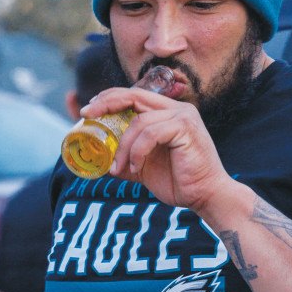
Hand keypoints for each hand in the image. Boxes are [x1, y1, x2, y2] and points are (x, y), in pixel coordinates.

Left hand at [81, 88, 231, 211]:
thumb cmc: (178, 182)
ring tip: (117, 168)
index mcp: (166, 113)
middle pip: (133, 95)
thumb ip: (124, 158)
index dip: (108, 98)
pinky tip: (135, 168)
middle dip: (106, 103)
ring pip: (139, 122)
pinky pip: (150, 134)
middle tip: (87, 115)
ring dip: (122, 147)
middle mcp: (175, 109)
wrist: (205, 196)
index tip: (88, 111)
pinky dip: (137, 151)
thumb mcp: (142, 168)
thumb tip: (99, 160)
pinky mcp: (185, 127)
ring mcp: (182, 116)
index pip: (133, 95)